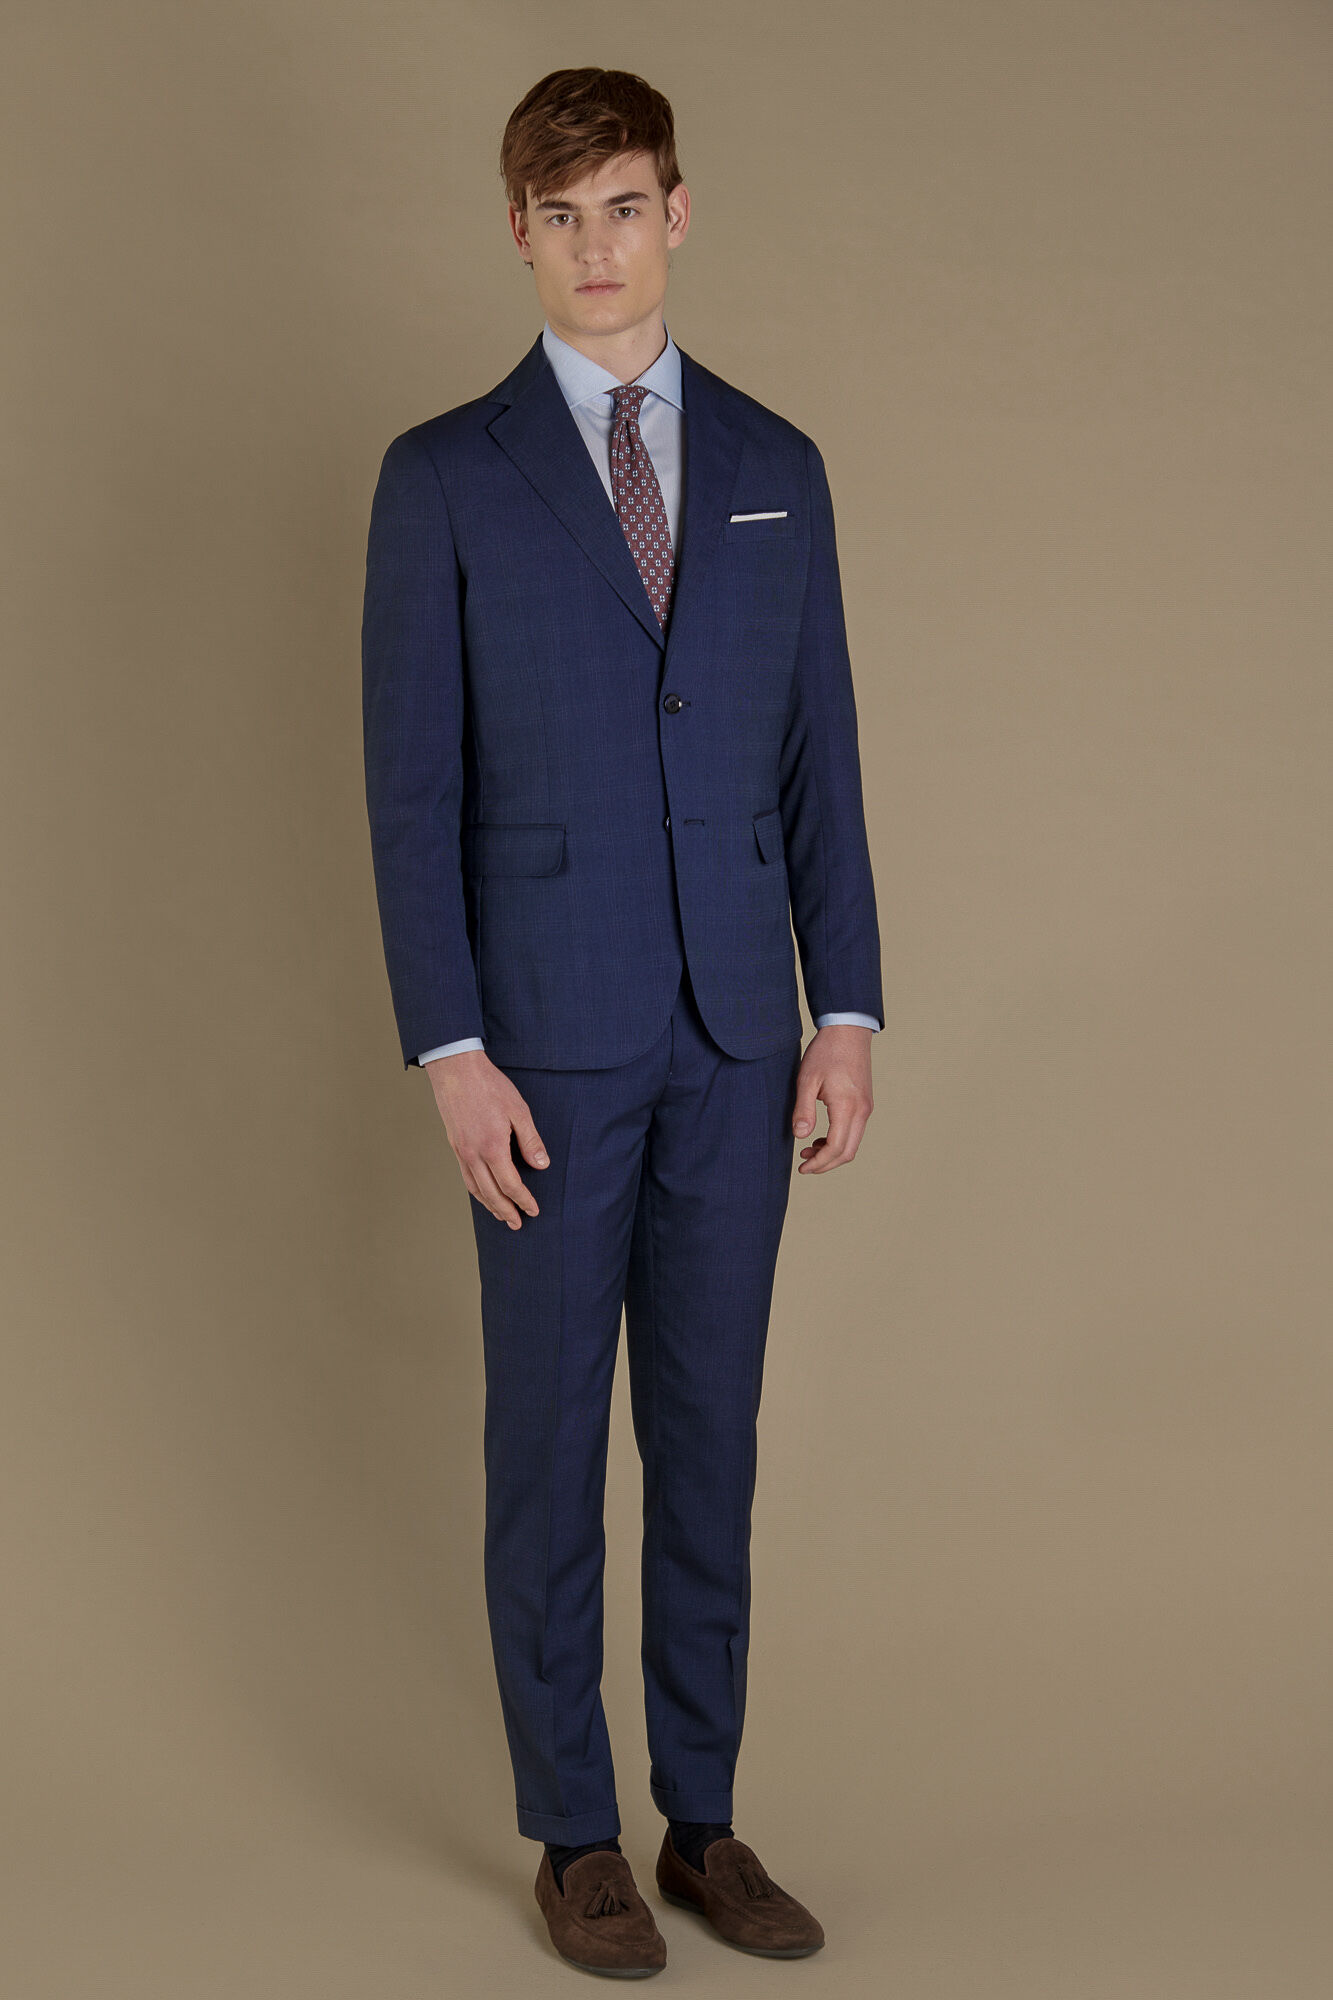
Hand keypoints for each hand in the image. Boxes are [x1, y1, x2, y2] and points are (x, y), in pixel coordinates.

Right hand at [424, 1049, 548, 1227]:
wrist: (455, 1069)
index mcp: (492, 1147)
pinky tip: (483, 1192)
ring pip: (475, 1188)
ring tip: (501, 1215)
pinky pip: (465, 1176)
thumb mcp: (518, 1110)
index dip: (523, 1200)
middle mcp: (473, 1154)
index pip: (510, 1185)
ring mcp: (461, 1151)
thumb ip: (530, 1140)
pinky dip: (476, 1191)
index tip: (534, 1210)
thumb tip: (541, 1164)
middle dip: (506, 1211)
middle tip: (518, 1224)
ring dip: (489, 1205)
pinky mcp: (455, 1145)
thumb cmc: (489, 1086)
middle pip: (491, 1194)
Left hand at [792, 1023, 873, 1172]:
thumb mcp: (807, 1080)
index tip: (802, 1168)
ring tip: (808, 1150)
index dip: (819, 1163)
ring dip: (832, 1152)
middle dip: (826, 1164)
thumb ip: (803, 1110)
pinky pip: (854, 1131)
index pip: (836, 1148)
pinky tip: (821, 1137)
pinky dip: (839, 1140)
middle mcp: (862, 1111)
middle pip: (848, 1152)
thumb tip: (800, 1136)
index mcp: (847, 1107)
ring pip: (852, 1143)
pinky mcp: (865, 1103)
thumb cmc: (826, 1053)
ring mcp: (866, 1108)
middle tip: (805, 1165)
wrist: (848, 1031)